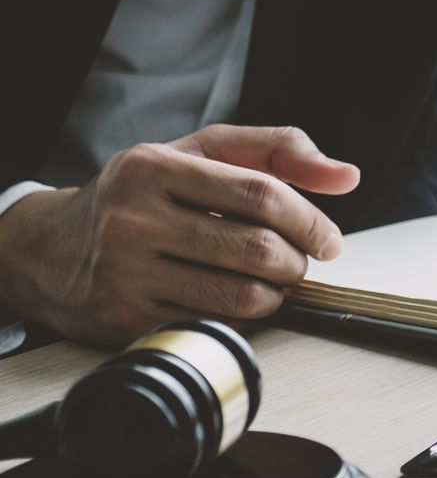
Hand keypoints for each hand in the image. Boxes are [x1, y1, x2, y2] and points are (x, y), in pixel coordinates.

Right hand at [0, 126, 358, 345]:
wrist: (48, 248)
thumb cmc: (141, 194)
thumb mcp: (199, 153)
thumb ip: (276, 151)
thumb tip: (347, 176)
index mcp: (154, 168)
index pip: (260, 194)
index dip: (310, 221)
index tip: (329, 240)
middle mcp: (133, 219)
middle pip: (257, 250)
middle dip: (296, 263)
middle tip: (298, 263)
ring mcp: (125, 274)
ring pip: (241, 297)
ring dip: (276, 295)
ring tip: (271, 282)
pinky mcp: (124, 320)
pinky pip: (214, 327)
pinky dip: (242, 319)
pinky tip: (235, 301)